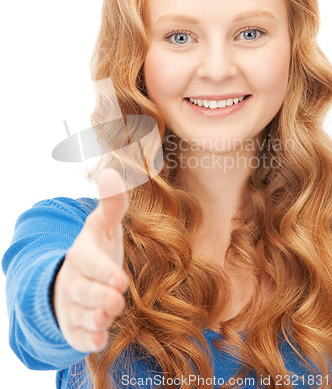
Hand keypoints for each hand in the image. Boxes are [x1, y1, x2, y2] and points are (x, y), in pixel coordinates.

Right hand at [53, 168, 129, 351]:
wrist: (75, 278)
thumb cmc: (96, 250)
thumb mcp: (104, 227)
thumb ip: (112, 204)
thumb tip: (112, 171)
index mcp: (83, 254)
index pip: (90, 263)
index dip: (103, 272)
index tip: (121, 281)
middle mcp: (75, 280)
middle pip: (84, 291)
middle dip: (99, 296)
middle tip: (116, 301)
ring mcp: (73, 305)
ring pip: (82, 314)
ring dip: (95, 317)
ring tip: (110, 316)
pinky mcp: (75, 326)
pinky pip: (79, 335)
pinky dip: (88, 338)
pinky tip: (101, 339)